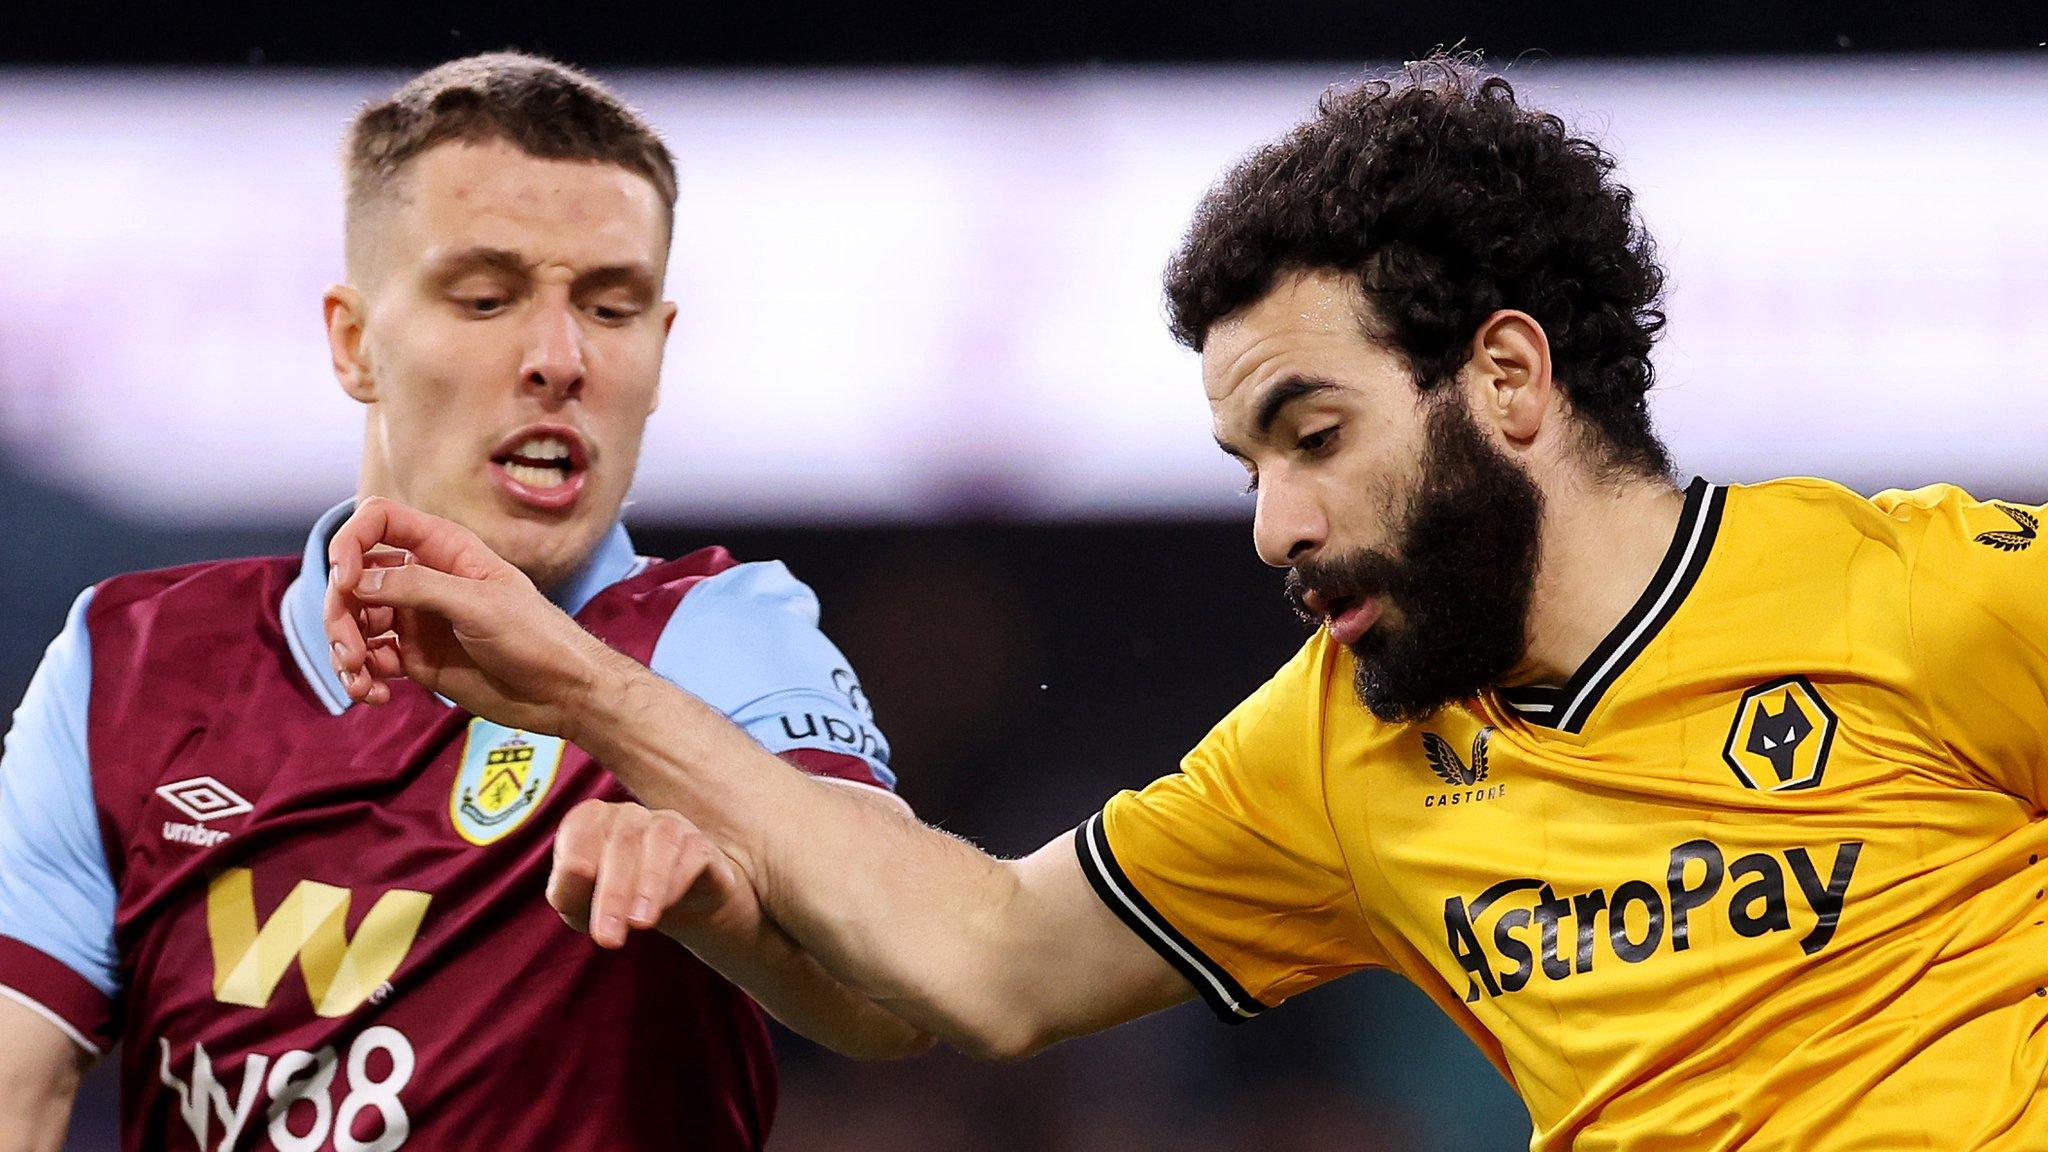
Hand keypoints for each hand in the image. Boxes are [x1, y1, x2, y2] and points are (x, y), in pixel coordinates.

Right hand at [322, 497, 617, 737]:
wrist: (563, 692)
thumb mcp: (479, 605)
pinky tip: (375, 696)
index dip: (351, 543)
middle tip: (350, 654)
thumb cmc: (536, 637)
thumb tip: (356, 580)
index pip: (379, 521)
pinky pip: (371, 661)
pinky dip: (362, 677)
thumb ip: (417, 587)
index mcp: (444, 548)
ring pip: (356, 622)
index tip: (347, 581)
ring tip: (360, 682)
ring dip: (345, 651)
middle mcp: (424, 579)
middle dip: (341, 614)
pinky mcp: (417, 658)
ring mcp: (417, 619)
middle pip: (354, 578)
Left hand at [546, 799, 757, 948]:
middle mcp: (630, 815)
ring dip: (649, 884)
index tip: (569, 902)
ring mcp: (668, 824)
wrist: (676, 905)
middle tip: (607, 938)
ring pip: (660, 841)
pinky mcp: (700, 844)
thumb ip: (566, 890)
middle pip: (621, 842)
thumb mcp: (579, 905)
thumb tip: (575, 872)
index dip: (574, 861)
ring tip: (640, 925)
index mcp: (592, 821)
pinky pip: (693, 854)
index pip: (579, 829)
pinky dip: (677, 881)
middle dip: (612, 893)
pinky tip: (667, 907)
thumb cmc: (615, 900)